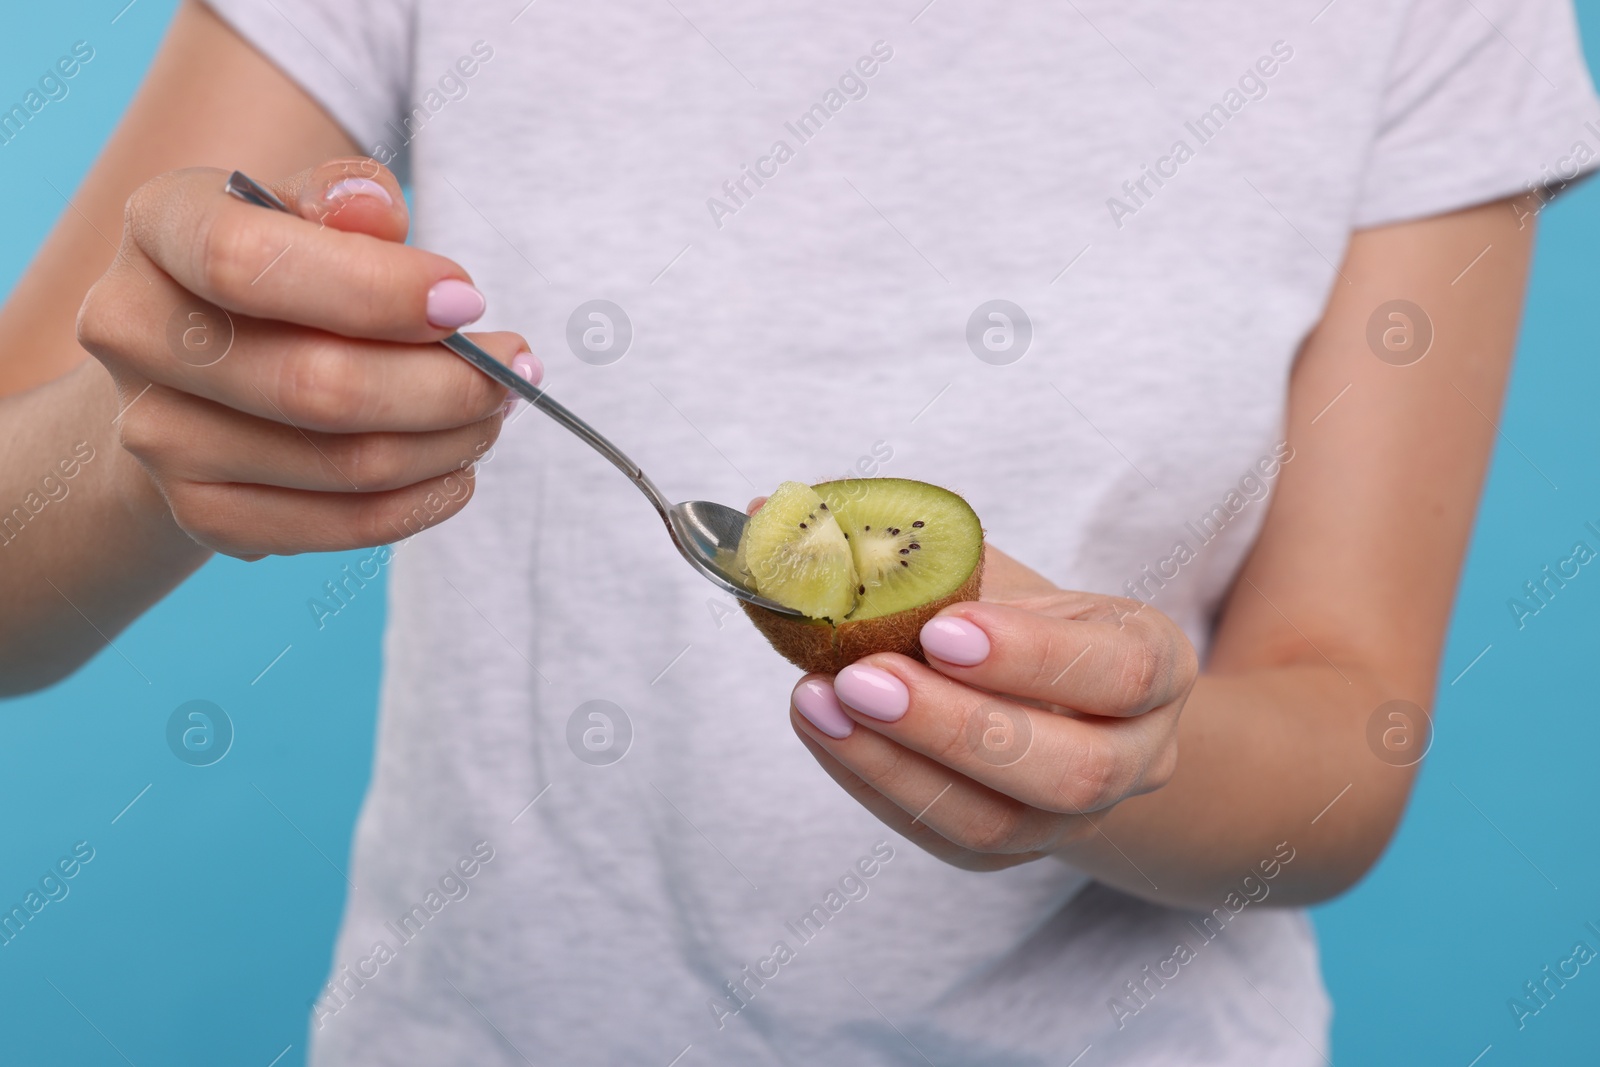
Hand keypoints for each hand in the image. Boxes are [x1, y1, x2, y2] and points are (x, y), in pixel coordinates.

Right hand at [77, 159, 537, 556]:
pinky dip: (423, 499)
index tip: (467, 301)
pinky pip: (343, 524)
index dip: (376, 289)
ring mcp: (160, 436)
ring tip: (494, 411)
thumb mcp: (309, 211)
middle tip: (513, 368)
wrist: (204, 372)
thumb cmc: (283, 276)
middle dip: (447, 382)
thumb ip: (343, 201)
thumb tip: (373, 209)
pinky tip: (457, 467)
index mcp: (158, 228)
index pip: (247, 262)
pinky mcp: (205, 514)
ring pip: (345, 462)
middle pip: (316, 384)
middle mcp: (135, 333)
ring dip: (450, 441)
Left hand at [789, 546, 1197, 870]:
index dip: (1032, 656)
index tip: (941, 628)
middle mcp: (1137, 757)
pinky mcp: (1009, 854)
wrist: (1056, 701)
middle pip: (1070, 770)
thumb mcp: (995, 572)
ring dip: (897, 764)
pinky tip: (822, 729)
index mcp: (1155, 666)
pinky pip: (942, 839)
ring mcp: (1075, 820)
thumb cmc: (1020, 620)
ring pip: (999, 823)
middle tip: (860, 676)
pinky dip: (873, 784)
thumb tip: (771, 509)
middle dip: (954, 726)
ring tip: (818, 701)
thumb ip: (908, 544)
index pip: (1122, 672)